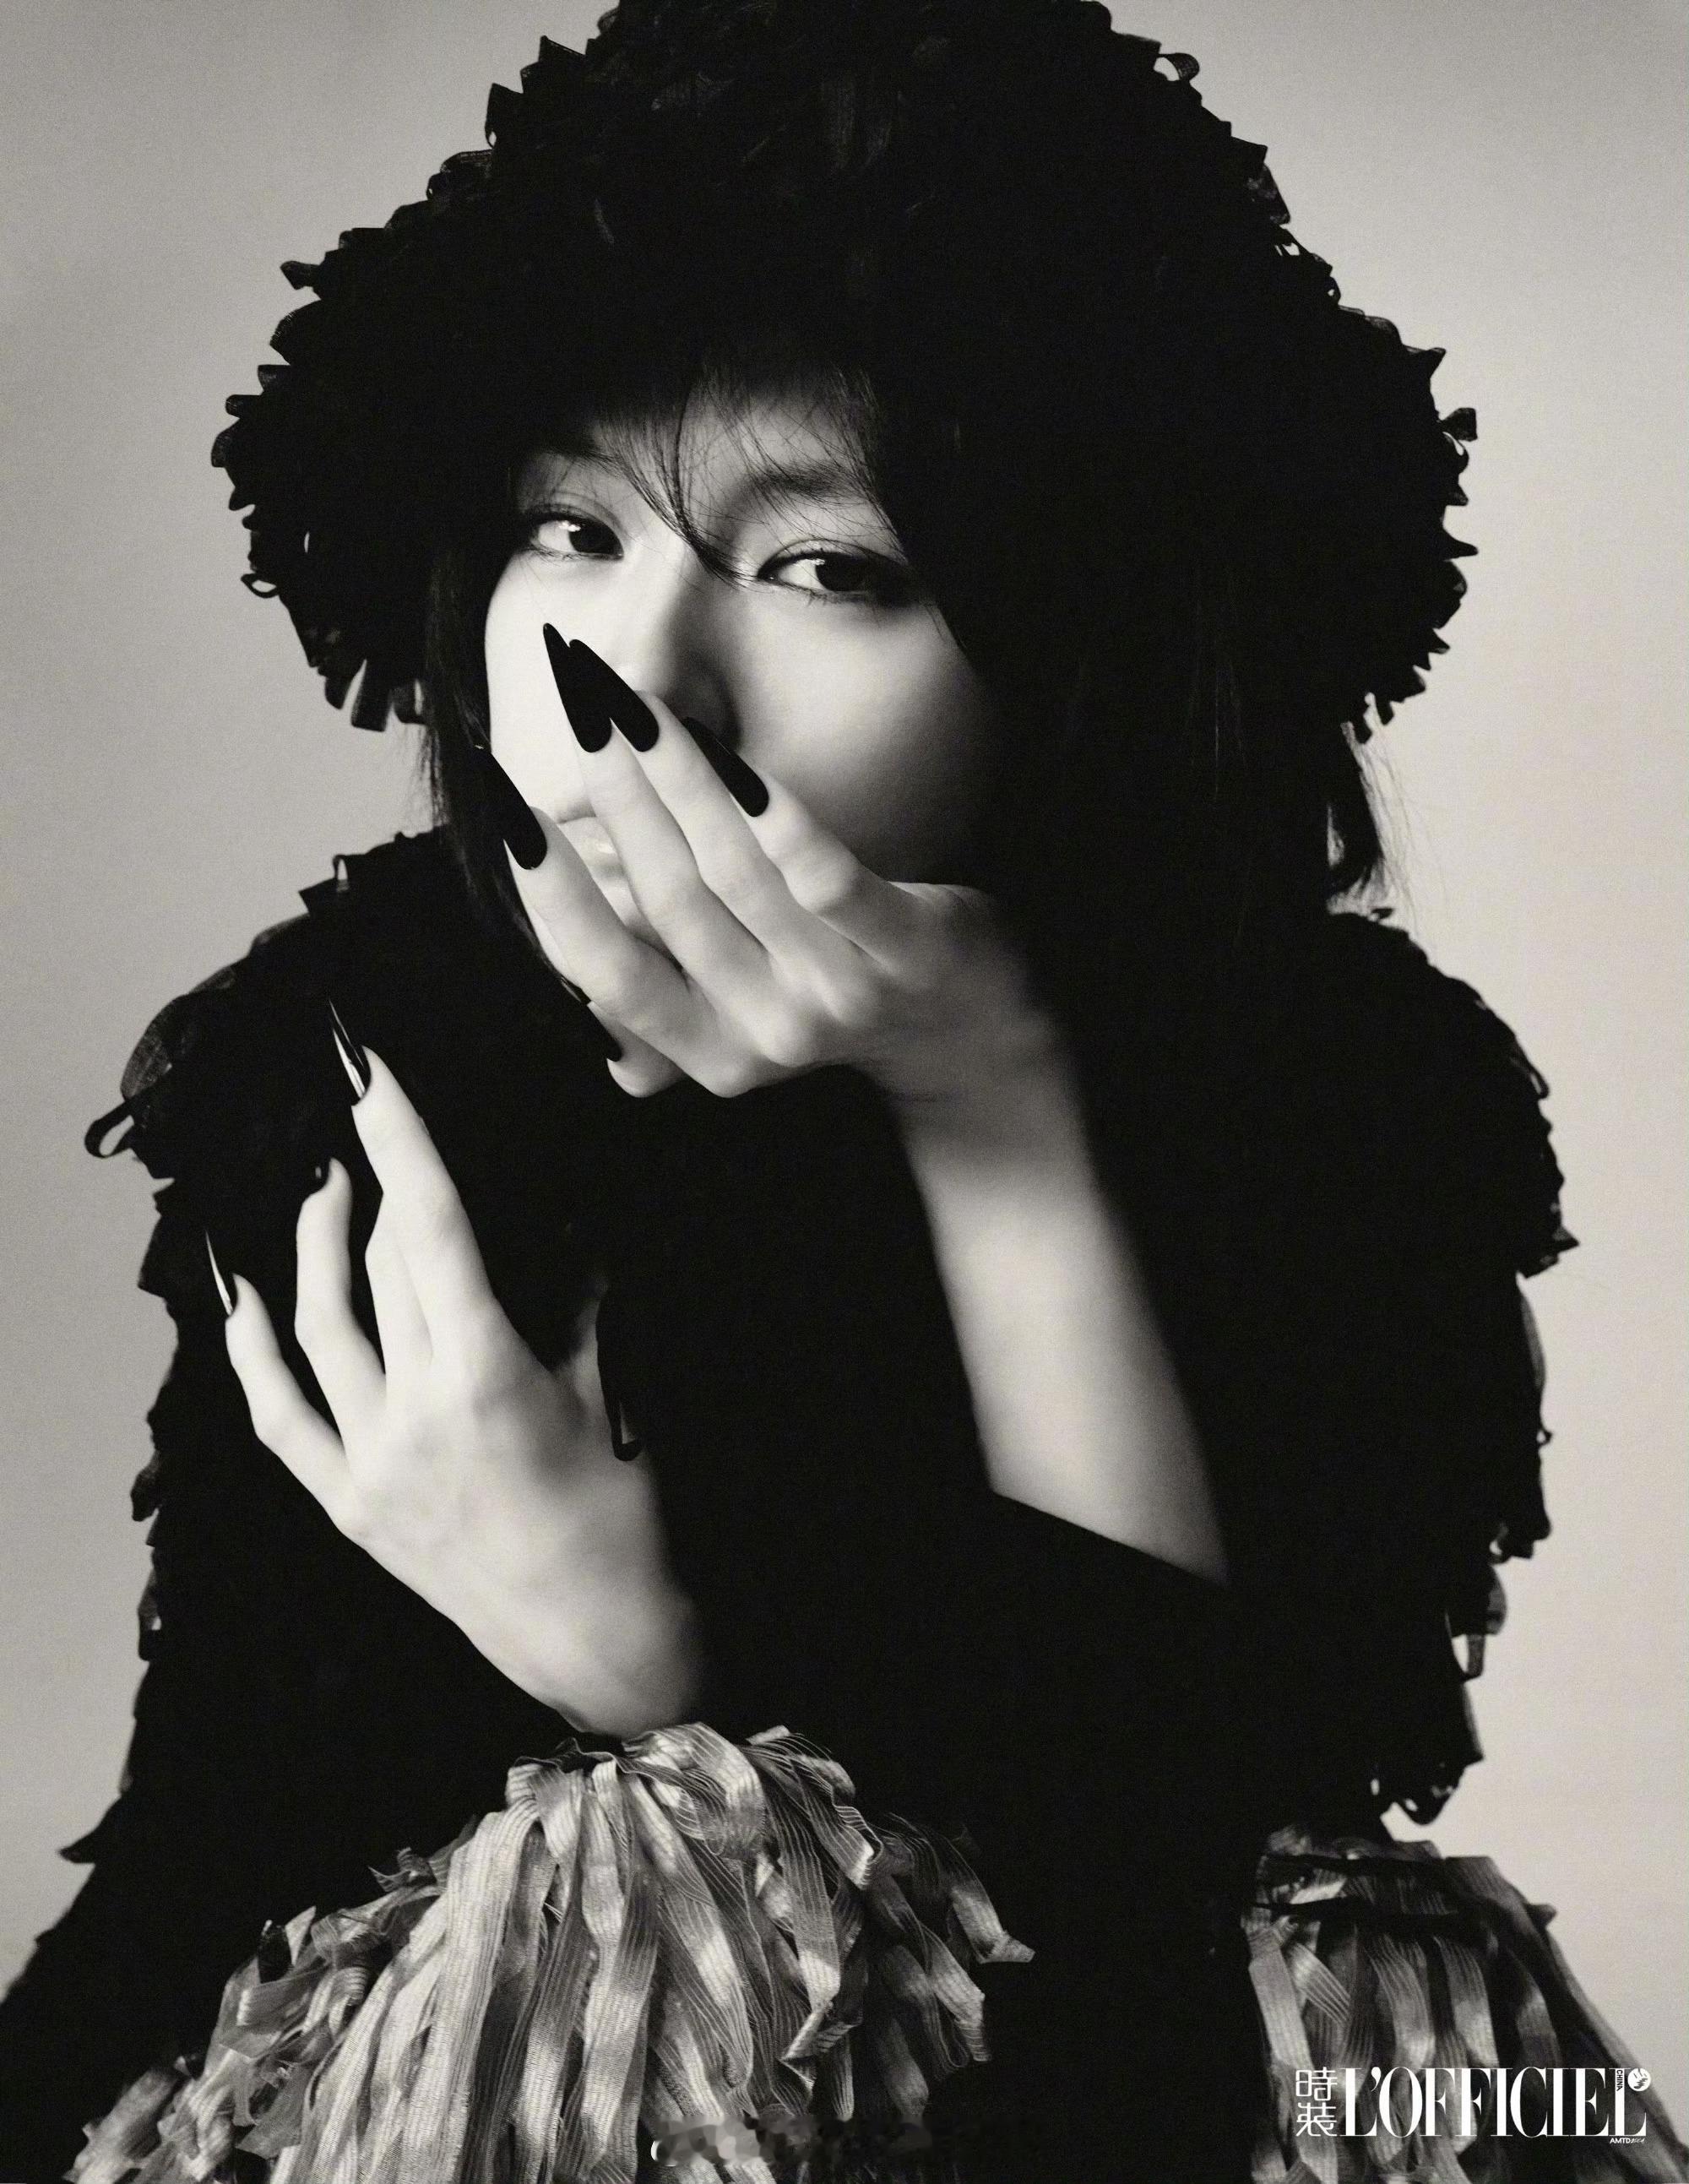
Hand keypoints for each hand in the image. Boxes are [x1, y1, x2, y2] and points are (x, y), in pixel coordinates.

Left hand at [216, 1041, 702, 1734]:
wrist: (596, 1636)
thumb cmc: (623, 1516)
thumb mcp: (609, 1391)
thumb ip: (575, 1303)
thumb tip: (562, 1226)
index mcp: (488, 1376)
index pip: (433, 1229)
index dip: (400, 1141)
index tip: (369, 1072)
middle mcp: (416, 1413)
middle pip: (383, 1266)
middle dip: (381, 1183)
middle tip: (374, 1124)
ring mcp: (372, 1461)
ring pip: (322, 1326)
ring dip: (316, 1245)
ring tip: (324, 1188)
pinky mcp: (347, 1504)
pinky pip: (278, 1418)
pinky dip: (253, 1352)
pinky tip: (241, 1294)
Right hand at [499, 640, 1065, 1115]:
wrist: (972, 1031)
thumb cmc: (833, 992)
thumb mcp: (736, 1004)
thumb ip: (652, 964)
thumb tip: (550, 896)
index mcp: (708, 1052)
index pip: (606, 972)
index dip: (549, 895)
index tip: (505, 815)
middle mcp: (766, 1035)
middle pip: (665, 905)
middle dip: (611, 799)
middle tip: (574, 713)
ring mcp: (839, 996)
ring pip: (733, 877)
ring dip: (674, 780)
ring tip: (630, 705)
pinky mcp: (906, 951)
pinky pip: (827, 879)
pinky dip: (773, 818)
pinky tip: (729, 758)